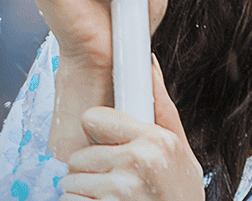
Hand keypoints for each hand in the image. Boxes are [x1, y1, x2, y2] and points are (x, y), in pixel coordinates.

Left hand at [62, 67, 204, 200]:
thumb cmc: (180, 197)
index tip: (110, 147)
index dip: (98, 135)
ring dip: (86, 195)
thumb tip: (148, 63)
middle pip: (79, 155)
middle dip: (92, 171)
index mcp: (157, 140)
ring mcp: (119, 190)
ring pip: (70, 182)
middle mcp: (138, 161)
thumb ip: (161, 108)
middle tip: (119, 186)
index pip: (93, 119)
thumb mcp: (180, 152)